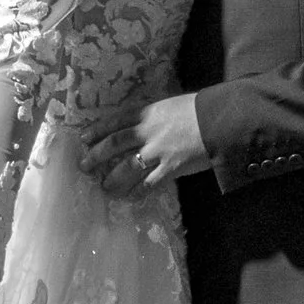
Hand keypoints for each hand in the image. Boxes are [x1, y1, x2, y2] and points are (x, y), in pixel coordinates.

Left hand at [89, 92, 207, 198]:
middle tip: (84, 166)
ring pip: (126, 168)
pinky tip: (129, 197)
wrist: (220, 120)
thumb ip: (154, 117)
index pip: (115, 121)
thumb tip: (140, 127)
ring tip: (105, 187)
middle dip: (96, 156)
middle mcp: (147, 131)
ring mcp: (157, 151)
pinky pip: (148, 183)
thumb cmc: (199, 110)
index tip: (83, 138)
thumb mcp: (170, 106)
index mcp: (147, 112)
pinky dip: (137, 192)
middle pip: (114, 144)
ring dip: (113, 179)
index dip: (97, 130)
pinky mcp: (170, 168)